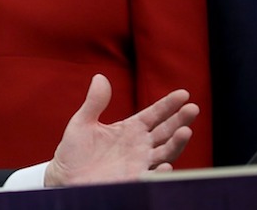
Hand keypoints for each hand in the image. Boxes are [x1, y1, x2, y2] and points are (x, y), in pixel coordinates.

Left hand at [45, 74, 198, 186]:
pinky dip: (160, 173)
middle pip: (165, 131)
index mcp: (130, 129)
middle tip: (192, 108)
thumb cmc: (74, 150)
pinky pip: (150, 177)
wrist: (64, 177)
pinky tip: (166, 165)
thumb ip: (94, 102)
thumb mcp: (83, 122)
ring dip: (176, 143)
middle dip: (180, 120)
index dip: (168, 104)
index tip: (183, 94)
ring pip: (165, 152)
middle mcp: (140, 145)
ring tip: (186, 131)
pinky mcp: (132, 179)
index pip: (154, 114)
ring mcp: (139, 163)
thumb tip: (100, 77)